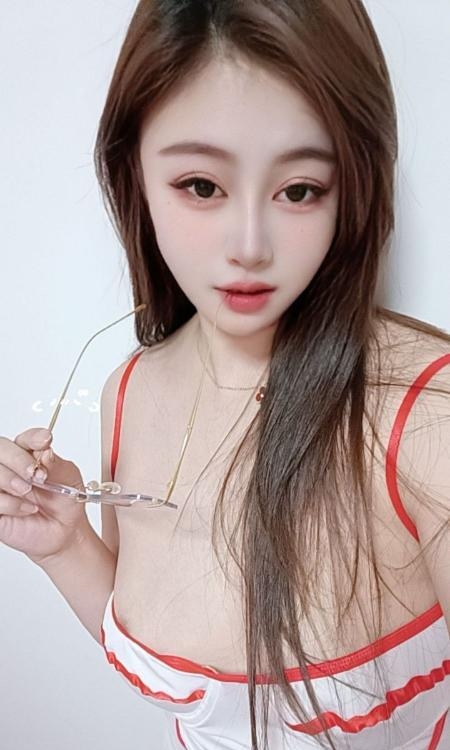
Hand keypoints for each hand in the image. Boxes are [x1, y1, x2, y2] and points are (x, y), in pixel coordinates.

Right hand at [0, 427, 89, 564]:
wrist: (64, 531)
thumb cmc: (64, 502)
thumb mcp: (68, 479)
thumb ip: (56, 464)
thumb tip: (45, 452)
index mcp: (28, 455)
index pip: (25, 439)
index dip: (33, 438)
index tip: (46, 441)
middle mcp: (10, 468)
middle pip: (0, 448)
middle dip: (17, 459)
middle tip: (34, 474)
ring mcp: (1, 487)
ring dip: (11, 480)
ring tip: (28, 492)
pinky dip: (10, 503)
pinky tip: (26, 509)